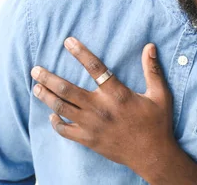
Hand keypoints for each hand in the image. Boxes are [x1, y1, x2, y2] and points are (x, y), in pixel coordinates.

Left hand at [30, 37, 177, 174]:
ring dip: (46, 96)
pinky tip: (51, 115)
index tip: (67, 41)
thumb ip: (152, 69)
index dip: (80, 52)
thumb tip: (149, 46)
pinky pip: (65, 131)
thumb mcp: (160, 94)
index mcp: (117, 94)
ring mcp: (92, 126)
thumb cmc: (157, 123)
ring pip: (61, 108)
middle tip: (35, 69)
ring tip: (36, 87)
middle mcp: (100, 108)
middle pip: (67, 89)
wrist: (152, 156)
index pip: (95, 67)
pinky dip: (56, 122)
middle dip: (48, 78)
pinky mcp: (88, 140)